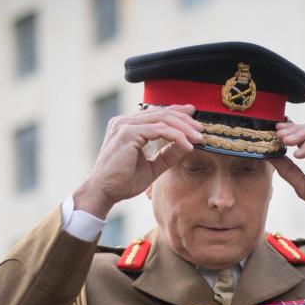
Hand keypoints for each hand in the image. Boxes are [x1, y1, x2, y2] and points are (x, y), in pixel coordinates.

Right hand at [73, 105, 202, 218]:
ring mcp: (124, 125)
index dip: (176, 112)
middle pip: (161, 112)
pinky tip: (187, 146)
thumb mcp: (152, 166)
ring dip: (184, 128)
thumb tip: (188, 146)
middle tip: (201, 130)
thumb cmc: (123, 181)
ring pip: (162, 119)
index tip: (193, 117)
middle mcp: (124, 121)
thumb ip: (167, 154)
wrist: (104, 192)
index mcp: (127, 126)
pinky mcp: (128, 134)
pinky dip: (176, 137)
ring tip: (198, 138)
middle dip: (184, 120)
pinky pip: (159, 130)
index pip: (156, 113)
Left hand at [270, 122, 304, 230]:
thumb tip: (271, 158)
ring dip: (300, 134)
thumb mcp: (304, 186)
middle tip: (278, 135)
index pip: (302, 137)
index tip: (272, 135)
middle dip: (292, 131)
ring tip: (286, 141)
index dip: (288, 134)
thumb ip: (288, 171)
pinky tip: (300, 153)